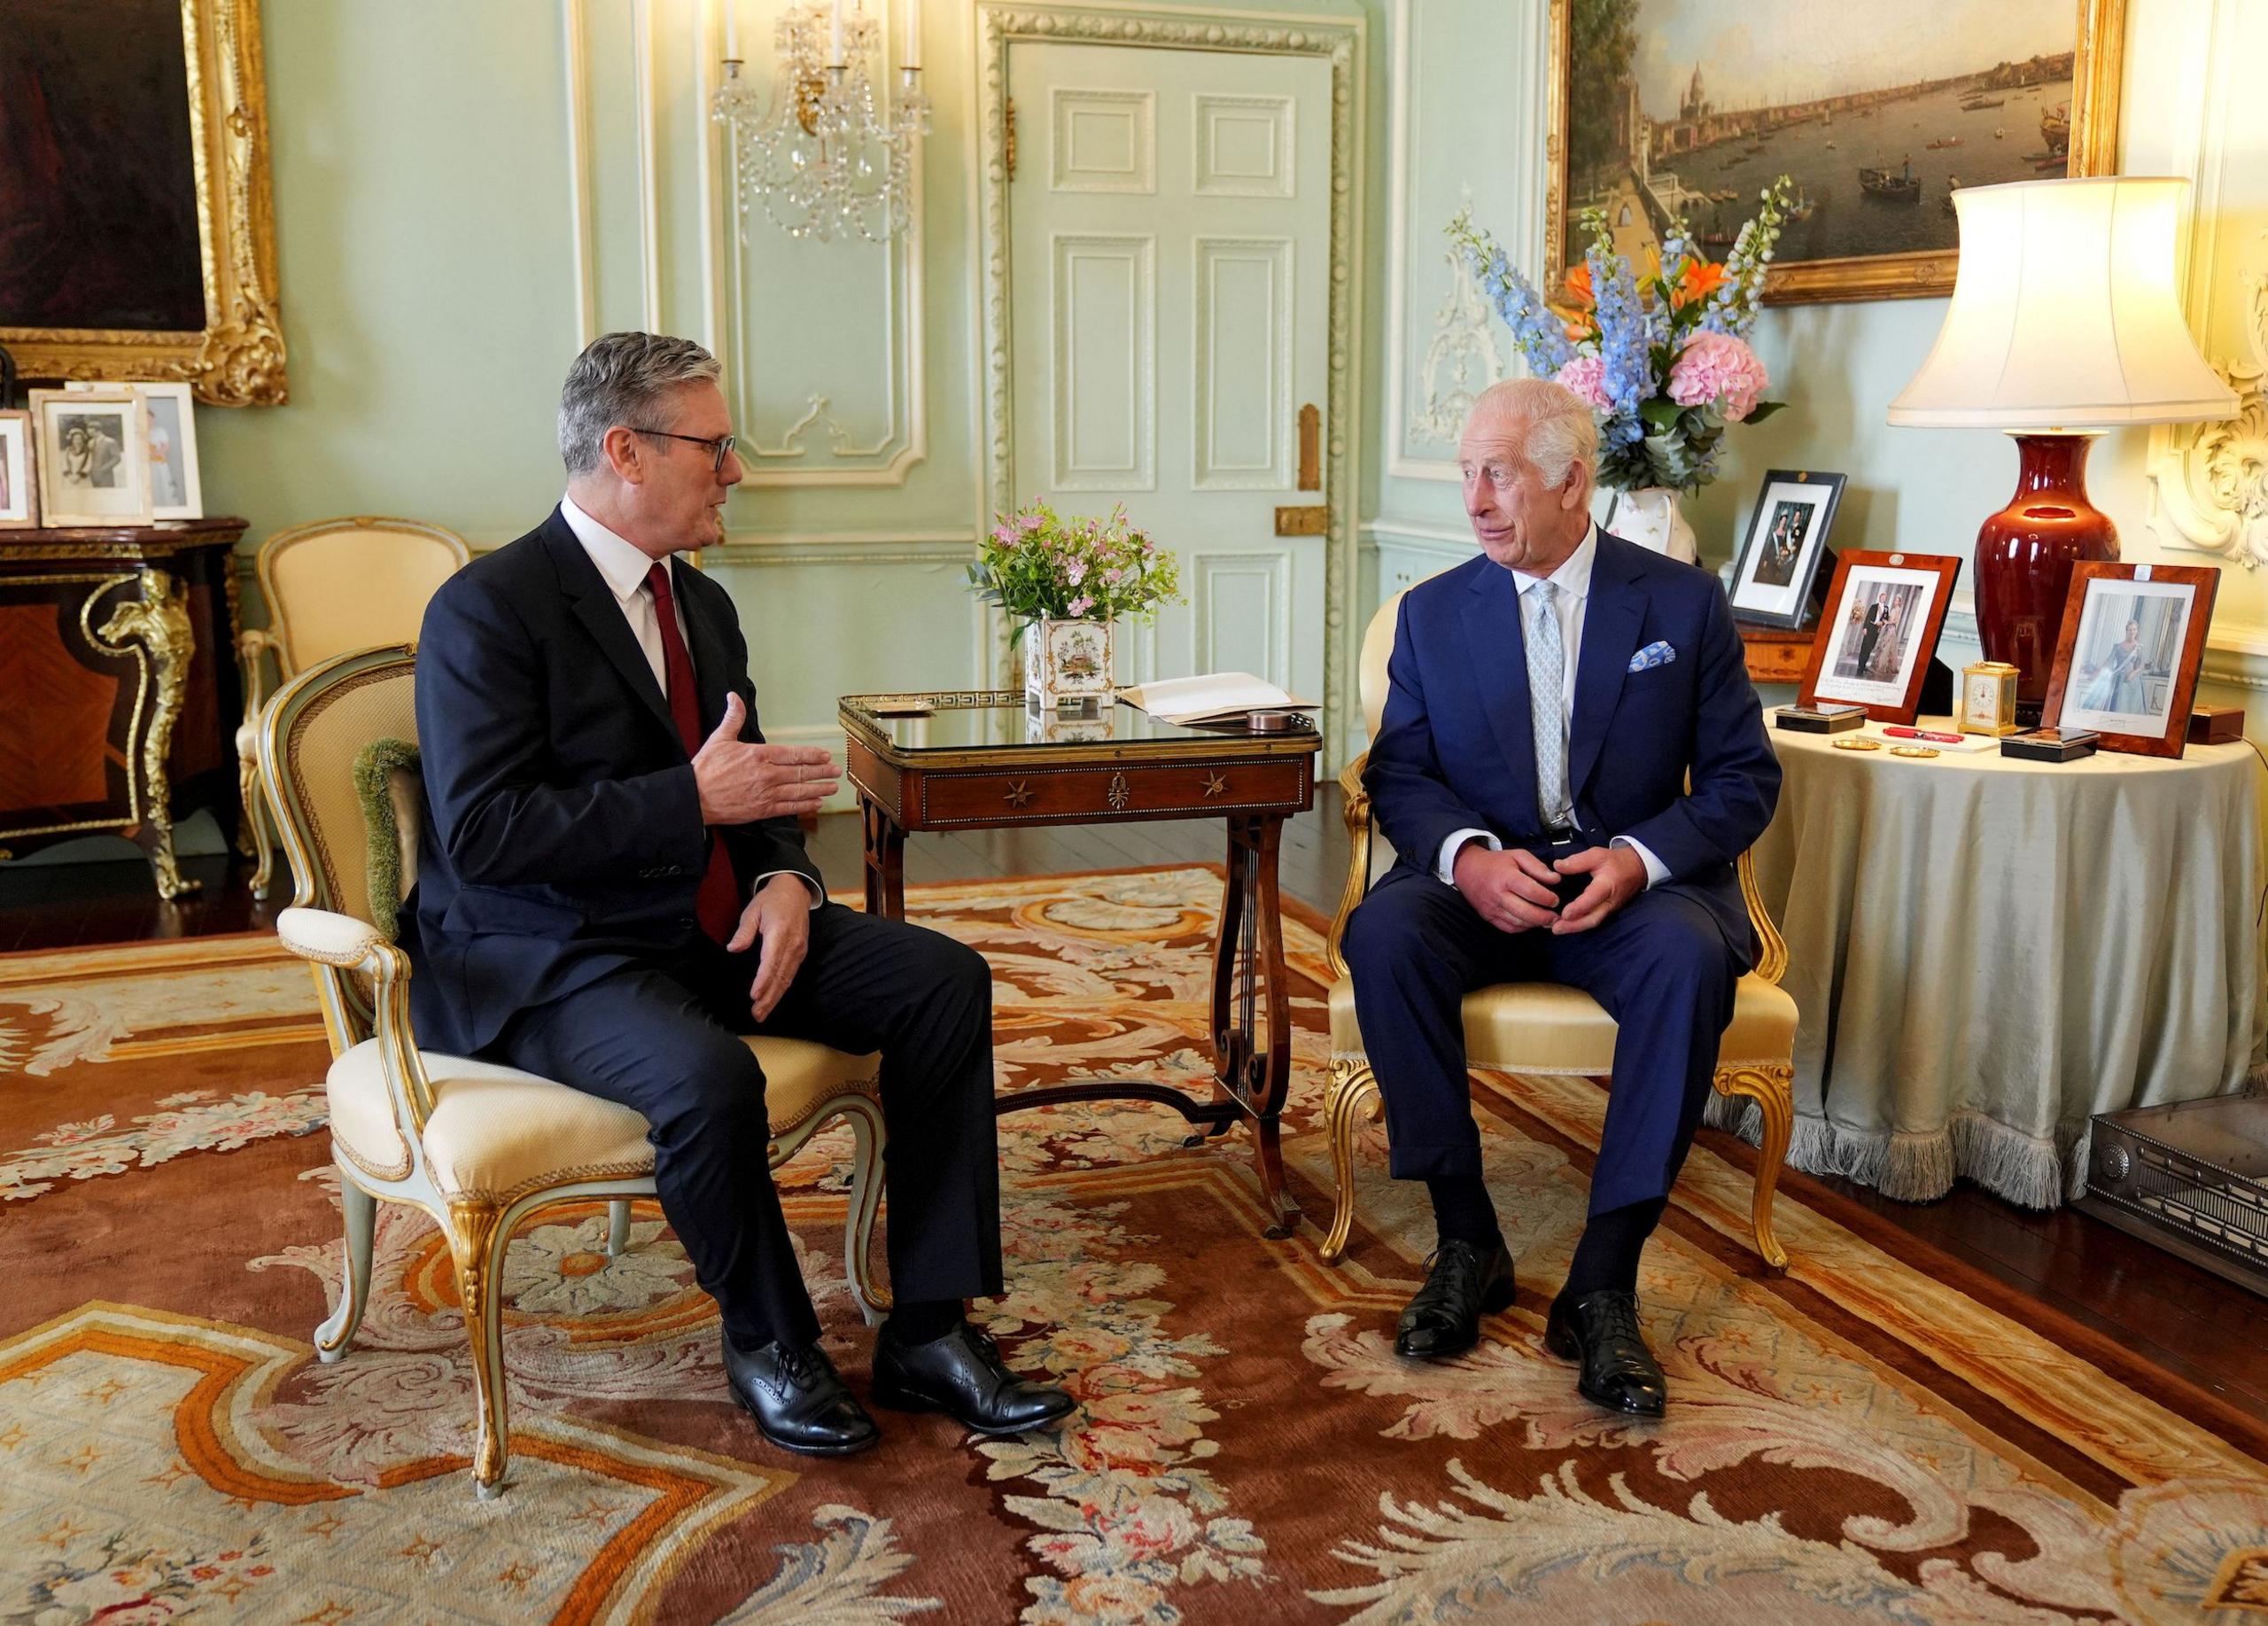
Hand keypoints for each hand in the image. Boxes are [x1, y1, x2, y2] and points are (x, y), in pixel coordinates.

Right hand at [692, 693, 839, 823]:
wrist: (694, 798)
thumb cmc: (706, 769)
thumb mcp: (719, 738)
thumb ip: (734, 718)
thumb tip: (734, 697)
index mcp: (758, 755)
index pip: (793, 754)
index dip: (812, 755)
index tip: (825, 755)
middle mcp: (766, 774)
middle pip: (800, 772)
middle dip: (821, 771)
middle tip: (835, 770)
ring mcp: (765, 793)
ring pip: (798, 790)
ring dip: (818, 788)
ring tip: (832, 786)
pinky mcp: (762, 810)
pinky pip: (789, 808)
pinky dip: (805, 806)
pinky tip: (816, 803)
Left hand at [728, 873, 811, 1020]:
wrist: (795, 891)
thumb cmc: (770, 901)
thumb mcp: (752, 910)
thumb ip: (744, 931)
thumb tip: (733, 949)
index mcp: (779, 933)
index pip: (771, 962)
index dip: (763, 981)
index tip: (754, 996)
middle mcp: (792, 944)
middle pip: (781, 976)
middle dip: (769, 997)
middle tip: (757, 1014)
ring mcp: (799, 950)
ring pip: (787, 979)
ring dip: (775, 998)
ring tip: (762, 1013)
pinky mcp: (801, 953)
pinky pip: (791, 974)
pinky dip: (782, 989)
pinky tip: (773, 999)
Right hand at [1452, 843, 1561, 932]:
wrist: (1468, 870)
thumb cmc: (1496, 862)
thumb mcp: (1518, 856)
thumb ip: (1537, 867)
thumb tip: (1555, 879)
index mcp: (1506, 877)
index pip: (1531, 891)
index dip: (1547, 898)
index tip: (1556, 900)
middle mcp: (1498, 895)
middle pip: (1525, 912)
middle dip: (1544, 917)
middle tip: (1556, 917)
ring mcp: (1492, 909)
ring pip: (1518, 923)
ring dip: (1535, 924)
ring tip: (1547, 921)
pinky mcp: (1489, 917)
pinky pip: (1509, 928)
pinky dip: (1523, 927)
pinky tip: (1531, 922)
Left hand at [1551, 844, 1645, 933]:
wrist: (1637, 869)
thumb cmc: (1616, 862)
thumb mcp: (1597, 855)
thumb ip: (1577, 861)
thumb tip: (1557, 866)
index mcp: (1607, 886)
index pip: (1593, 899)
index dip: (1579, 908)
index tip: (1564, 913)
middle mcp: (1609, 902)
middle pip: (1593, 918)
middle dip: (1574, 926)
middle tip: (1556, 928)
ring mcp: (1609, 909)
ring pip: (1593, 922)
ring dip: (1575, 928)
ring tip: (1557, 929)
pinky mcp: (1607, 912)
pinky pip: (1593, 920)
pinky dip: (1579, 925)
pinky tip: (1566, 925)